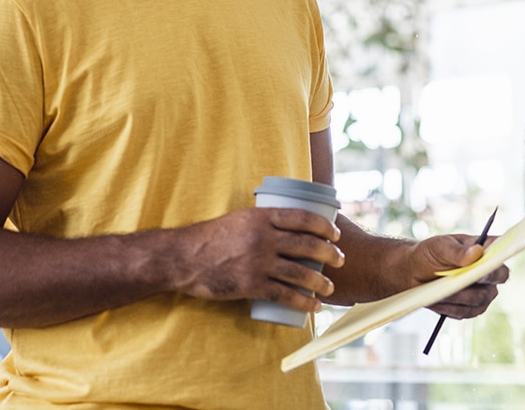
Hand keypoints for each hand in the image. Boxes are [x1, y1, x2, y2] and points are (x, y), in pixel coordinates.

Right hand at [172, 207, 343, 312]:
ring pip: (300, 272)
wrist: (184, 258)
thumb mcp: (237, 219)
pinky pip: (284, 295)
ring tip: (330, 286)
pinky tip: (312, 306)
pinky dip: (303, 302)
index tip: (335, 233)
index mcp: (259, 217)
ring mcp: (257, 262)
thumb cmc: (209, 237)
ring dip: (320, 281)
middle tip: (340, 259)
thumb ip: (260, 222)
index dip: (324, 225)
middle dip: (329, 253)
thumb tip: (285, 225)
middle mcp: (262, 238)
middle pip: (306, 244)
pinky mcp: (251, 285)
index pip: (301, 217)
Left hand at [406, 234, 508, 318]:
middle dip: (475, 284)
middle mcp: (488, 274)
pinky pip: (465, 312)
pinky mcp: (471, 309)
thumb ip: (457, 251)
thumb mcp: (439, 246)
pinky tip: (437, 299)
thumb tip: (477, 252)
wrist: (415, 271)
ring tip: (440, 289)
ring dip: (458, 295)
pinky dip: (450, 306)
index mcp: (485, 252)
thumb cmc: (431, 253)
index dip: (497, 263)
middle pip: (493, 285)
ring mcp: (482, 293)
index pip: (500, 258)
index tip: (484, 266)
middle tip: (458, 281)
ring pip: (478, 300)